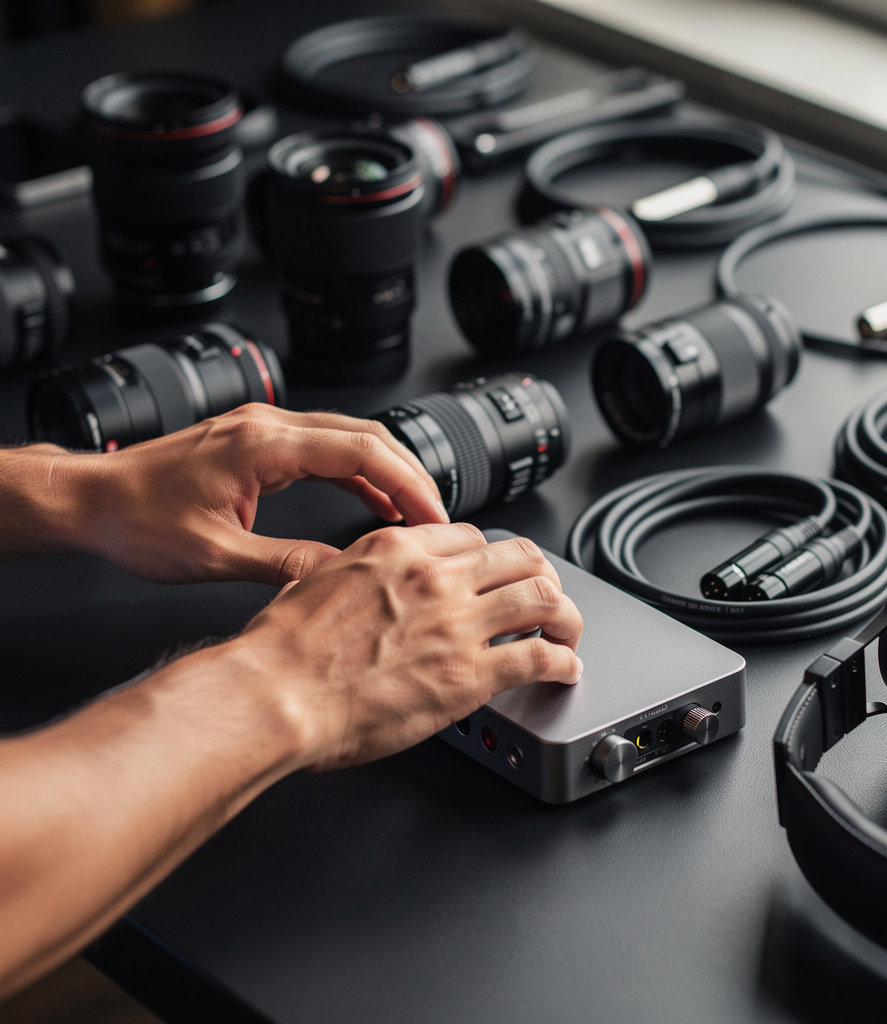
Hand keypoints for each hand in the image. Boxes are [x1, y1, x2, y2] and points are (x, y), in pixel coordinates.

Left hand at [48, 403, 448, 584]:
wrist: (92, 500)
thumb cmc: (137, 519)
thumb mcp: (215, 555)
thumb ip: (285, 563)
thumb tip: (340, 575)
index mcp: (261, 446)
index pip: (360, 450)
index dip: (407, 481)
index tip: (433, 514)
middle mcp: (266, 427)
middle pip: (364, 435)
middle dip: (410, 473)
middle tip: (437, 516)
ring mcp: (261, 431)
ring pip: (347, 438)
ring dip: (386, 472)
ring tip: (414, 513)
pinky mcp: (255, 444)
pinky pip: (322, 451)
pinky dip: (355, 474)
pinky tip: (372, 501)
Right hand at [234, 523, 584, 770]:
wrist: (273, 694)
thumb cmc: (281, 650)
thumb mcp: (317, 582)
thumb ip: (359, 574)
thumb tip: (370, 584)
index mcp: (397, 549)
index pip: (470, 537)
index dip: (491, 557)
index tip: (495, 575)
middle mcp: (435, 577)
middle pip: (519, 556)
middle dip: (541, 575)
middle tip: (546, 596)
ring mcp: (457, 624)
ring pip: (543, 597)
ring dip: (566, 614)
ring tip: (568, 631)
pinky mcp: (469, 674)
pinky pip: (538, 658)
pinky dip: (563, 663)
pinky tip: (565, 671)